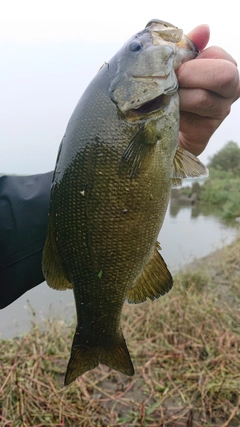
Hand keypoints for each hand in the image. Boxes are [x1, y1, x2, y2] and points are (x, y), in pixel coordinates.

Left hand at [177, 25, 239, 155]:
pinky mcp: (206, 129)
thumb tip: (204, 30)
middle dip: (191, 75)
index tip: (175, 66)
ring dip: (177, 95)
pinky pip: (189, 119)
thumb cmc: (176, 88)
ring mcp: (221, 110)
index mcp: (226, 66)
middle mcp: (231, 89)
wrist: (168, 122)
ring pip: (201, 98)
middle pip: (223, 75)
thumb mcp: (181, 64)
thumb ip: (190, 46)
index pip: (216, 54)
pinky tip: (166, 109)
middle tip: (173, 80)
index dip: (192, 59)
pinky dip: (173, 112)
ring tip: (165, 95)